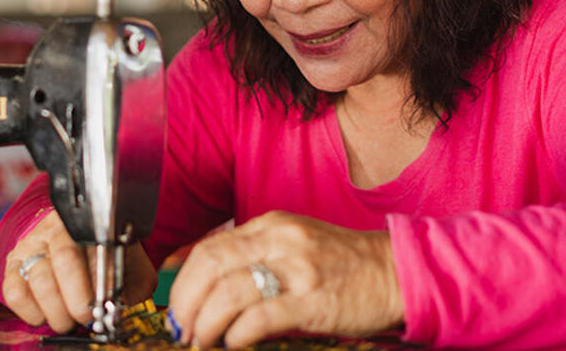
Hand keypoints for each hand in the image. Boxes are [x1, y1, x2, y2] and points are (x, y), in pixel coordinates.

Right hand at [2, 210, 157, 331]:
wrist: (81, 242)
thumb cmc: (108, 257)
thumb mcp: (129, 264)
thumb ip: (133, 282)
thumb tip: (119, 308)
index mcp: (89, 225)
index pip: (90, 250)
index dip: (95, 284)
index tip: (102, 307)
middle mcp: (56, 230)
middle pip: (61, 265)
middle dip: (74, 303)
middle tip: (85, 318)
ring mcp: (33, 246)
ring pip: (38, 281)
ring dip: (55, 311)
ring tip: (68, 320)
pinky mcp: (15, 264)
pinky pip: (14, 292)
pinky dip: (30, 312)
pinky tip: (45, 314)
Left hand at [168, 211, 403, 347]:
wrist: (393, 272)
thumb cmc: (338, 263)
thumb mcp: (289, 245)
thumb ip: (247, 255)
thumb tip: (194, 273)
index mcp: (269, 226)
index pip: (208, 247)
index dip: (181, 279)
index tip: (172, 305)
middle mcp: (279, 241)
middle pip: (210, 266)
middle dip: (185, 301)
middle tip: (181, 327)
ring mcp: (296, 270)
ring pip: (228, 293)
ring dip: (205, 322)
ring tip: (202, 340)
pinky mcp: (312, 301)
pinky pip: (260, 317)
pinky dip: (237, 334)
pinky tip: (234, 343)